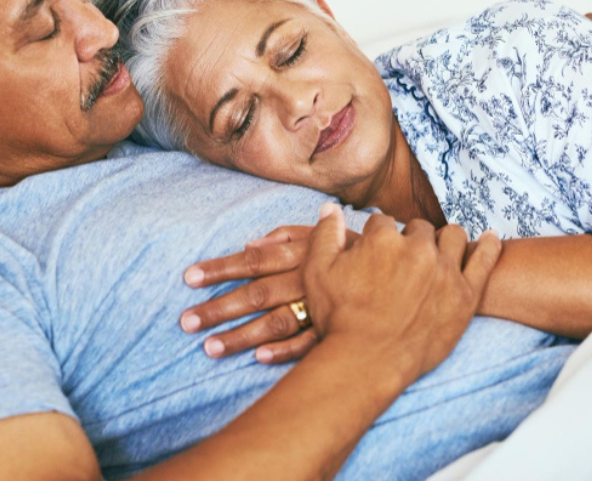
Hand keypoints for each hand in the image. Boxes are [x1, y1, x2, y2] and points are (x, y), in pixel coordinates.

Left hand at [181, 225, 351, 363]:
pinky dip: (284, 351)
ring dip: (242, 336)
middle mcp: (306, 279)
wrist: (405, 271)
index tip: (188, 277)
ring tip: (210, 348)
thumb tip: (248, 244)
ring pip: (276, 322)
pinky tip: (259, 359)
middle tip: (187, 322)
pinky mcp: (335, 329)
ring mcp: (321, 307)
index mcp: (300, 253)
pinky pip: (308, 343)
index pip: (252, 260)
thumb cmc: (352, 250)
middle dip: (220, 308)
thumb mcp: (321, 233)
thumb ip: (285, 235)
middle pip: (256, 294)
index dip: (220, 268)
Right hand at [300, 205, 500, 381]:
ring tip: (439, 251)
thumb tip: (330, 209)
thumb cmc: (340, 320)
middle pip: (419, 229)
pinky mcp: (466, 295)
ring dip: (444, 240)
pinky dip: (490, 246)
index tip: (375, 252)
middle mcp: (418, 249)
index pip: (382, 222)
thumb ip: (325, 235)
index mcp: (383, 239)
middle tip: (403, 262)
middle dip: (410, 240)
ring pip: (453, 237)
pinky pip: (485, 261)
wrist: (367, 362)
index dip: (376, 237)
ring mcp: (445, 271)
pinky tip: (491, 238)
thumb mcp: (318, 273)